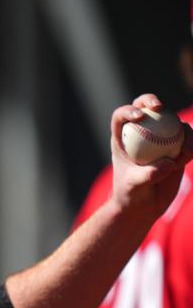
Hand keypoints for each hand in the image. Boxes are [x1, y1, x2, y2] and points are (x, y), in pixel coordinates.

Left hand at [109, 93, 192, 220]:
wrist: (145, 206)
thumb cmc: (131, 195)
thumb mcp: (135, 186)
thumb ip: (149, 174)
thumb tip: (169, 162)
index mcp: (123, 139)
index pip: (121, 118)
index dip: (128, 111)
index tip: (139, 116)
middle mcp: (142, 134)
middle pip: (146, 109)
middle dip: (151, 101)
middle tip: (159, 107)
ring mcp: (160, 139)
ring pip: (172, 123)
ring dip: (181, 130)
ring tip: (185, 149)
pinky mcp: (177, 148)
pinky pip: (188, 140)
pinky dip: (191, 144)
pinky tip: (191, 153)